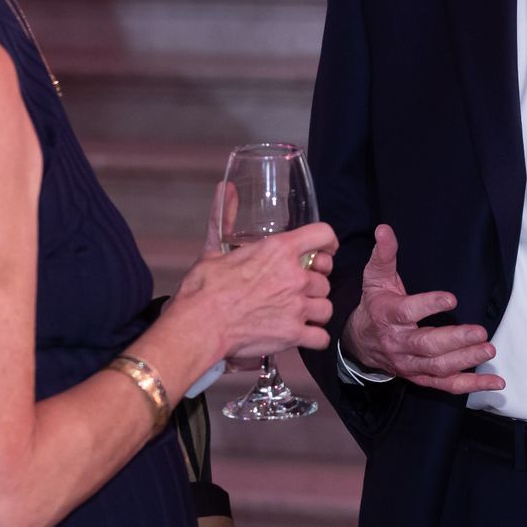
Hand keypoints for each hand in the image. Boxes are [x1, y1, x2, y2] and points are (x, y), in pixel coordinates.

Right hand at [173, 222, 335, 358]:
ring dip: (315, 311)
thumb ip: (224, 216)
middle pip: (324, 277)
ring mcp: (296, 306)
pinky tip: (302, 335)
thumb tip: (225, 189)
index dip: (328, 242)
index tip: (326, 250)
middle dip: (314, 284)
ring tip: (300, 314)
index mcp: (280, 250)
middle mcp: (295, 276)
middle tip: (299, 290)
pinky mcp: (293, 333)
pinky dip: (314, 338)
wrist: (198, 326)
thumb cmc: (204, 288)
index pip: (323, 234)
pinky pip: (321, 337)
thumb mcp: (214, 248)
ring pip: (326, 307)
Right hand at [342, 225, 503, 394]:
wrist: (360, 343)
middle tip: (480, 332)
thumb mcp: (376, 278)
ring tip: (488, 350)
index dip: (429, 305)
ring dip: (465, 360)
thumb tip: (384, 229)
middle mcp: (398, 343)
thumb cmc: (374, 306)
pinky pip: (445, 385)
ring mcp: (410, 363)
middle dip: (455, 340)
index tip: (451, 298)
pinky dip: (470, 384)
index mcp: (388, 316)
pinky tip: (493, 382)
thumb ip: (384, 254)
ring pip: (438, 367)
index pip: (408, 312)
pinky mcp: (420, 376)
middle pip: (427, 345)